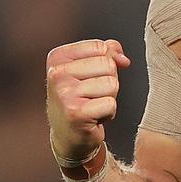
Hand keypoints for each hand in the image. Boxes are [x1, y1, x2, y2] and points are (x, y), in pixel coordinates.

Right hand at [46, 39, 131, 159]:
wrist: (69, 134)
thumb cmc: (82, 97)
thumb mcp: (91, 68)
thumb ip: (108, 52)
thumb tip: (123, 59)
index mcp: (58, 58)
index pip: (101, 47)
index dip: (106, 63)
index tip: (90, 78)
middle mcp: (56, 74)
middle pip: (108, 65)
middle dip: (108, 81)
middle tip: (92, 95)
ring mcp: (64, 93)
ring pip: (112, 84)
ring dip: (109, 97)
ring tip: (92, 105)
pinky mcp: (75, 113)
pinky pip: (110, 104)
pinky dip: (108, 113)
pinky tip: (93, 117)